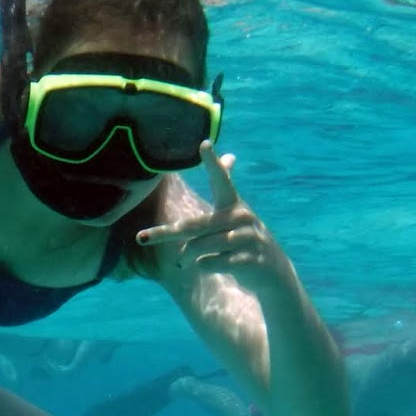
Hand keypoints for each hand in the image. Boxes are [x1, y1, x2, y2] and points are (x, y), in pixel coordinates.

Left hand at [134, 142, 293, 297]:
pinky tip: (206, 265)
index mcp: (234, 204)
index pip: (221, 180)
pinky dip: (203, 266)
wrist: (272, 272)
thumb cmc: (243, 239)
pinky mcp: (249, 260)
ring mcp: (247, 238)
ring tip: (183, 261)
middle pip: (195, 225)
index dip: (213, 163)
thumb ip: (227, 187)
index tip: (204, 143)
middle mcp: (242, 217)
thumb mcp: (235, 214)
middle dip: (165, 232)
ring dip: (187, 256)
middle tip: (142, 238)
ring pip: (200, 247)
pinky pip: (212, 263)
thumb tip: (230, 155)